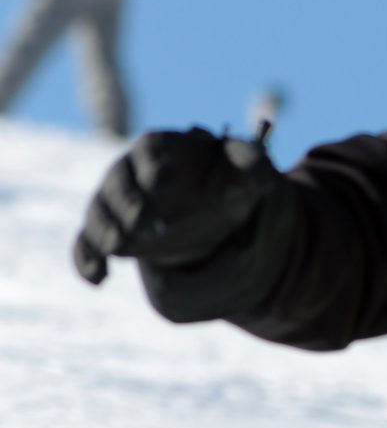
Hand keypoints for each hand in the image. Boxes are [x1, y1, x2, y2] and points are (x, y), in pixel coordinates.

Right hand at [72, 129, 279, 289]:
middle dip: (126, 201)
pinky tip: (99, 278)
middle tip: (139, 221)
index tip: (161, 180)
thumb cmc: (229, 183)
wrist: (213, 214)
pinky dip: (86, 259)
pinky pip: (87, 243)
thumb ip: (252, 164)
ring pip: (99, 212)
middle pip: (118, 182)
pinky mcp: (111, 232)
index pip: (149, 150)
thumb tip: (258, 164)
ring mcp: (116, 203)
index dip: (153, 164)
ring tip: (116, 249)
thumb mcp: (247, 174)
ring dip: (104, 229)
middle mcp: (130, 172)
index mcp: (161, 149)